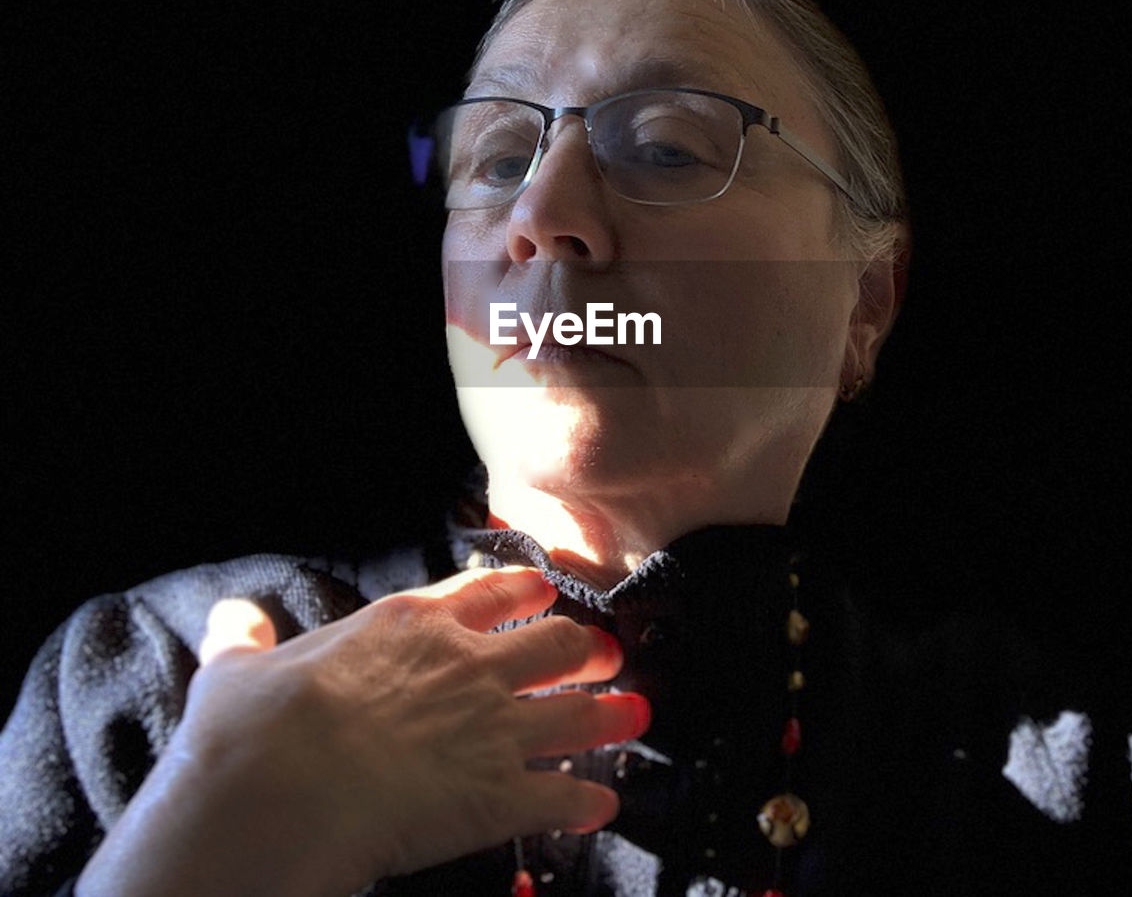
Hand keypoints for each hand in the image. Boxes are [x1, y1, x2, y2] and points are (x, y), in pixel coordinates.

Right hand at [78, 566, 647, 896]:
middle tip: (604, 655)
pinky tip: (602, 807)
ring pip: (577, 711)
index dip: (529, 589)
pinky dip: (587, 802)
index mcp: (412, 623)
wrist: (277, 790)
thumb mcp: (238, 671)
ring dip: (611, 715)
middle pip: (555, 643)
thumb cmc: (254, 727)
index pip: (491, 590)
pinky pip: (563, 796)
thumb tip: (229, 616)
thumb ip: (243, 640)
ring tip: (638, 714)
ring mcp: (491, 727)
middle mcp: (467, 665)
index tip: (550, 592)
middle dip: (586, 648)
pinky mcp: (498, 793)